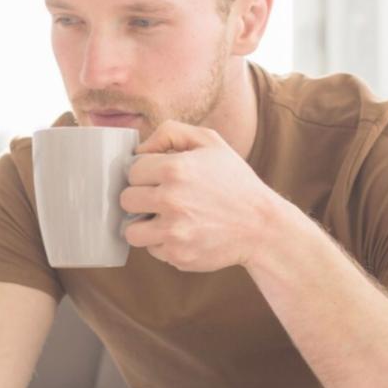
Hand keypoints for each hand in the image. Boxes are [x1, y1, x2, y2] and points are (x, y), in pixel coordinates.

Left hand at [120, 120, 285, 271]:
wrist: (262, 226)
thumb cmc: (234, 181)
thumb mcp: (211, 142)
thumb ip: (170, 132)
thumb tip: (137, 150)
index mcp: (175, 168)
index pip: (132, 171)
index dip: (146, 174)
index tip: (160, 179)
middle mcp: (171, 200)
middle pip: (126, 200)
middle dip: (141, 198)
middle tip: (162, 199)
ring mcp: (173, 231)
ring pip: (131, 231)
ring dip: (144, 225)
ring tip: (166, 219)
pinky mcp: (177, 255)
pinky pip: (151, 249)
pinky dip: (163, 243)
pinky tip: (184, 234)